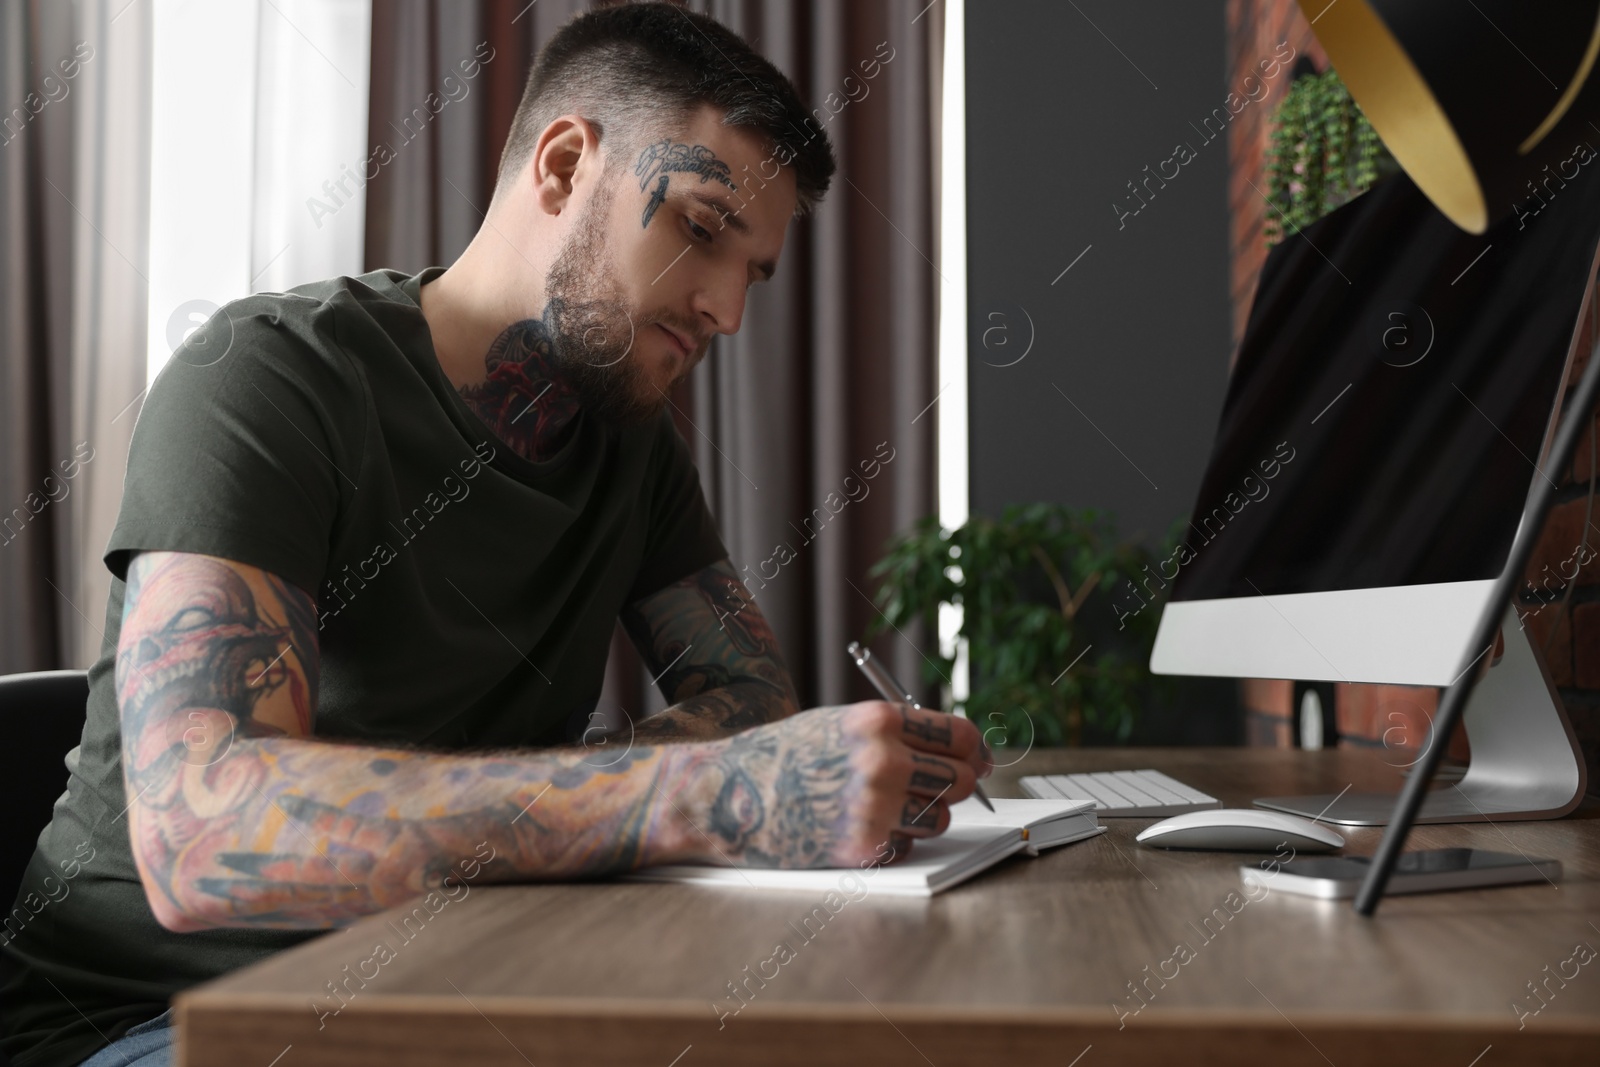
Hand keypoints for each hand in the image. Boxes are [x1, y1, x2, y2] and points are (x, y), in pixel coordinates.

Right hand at [658, 700, 992, 868]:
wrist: (725, 793)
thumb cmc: (781, 757)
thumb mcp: (838, 724)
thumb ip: (894, 733)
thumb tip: (957, 750)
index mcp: (877, 722)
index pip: (959, 735)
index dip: (975, 750)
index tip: (979, 759)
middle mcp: (881, 762)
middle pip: (960, 780)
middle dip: (955, 785)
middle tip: (937, 788)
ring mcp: (873, 808)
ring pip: (938, 819)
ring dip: (922, 817)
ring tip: (882, 807)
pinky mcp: (862, 849)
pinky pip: (907, 847)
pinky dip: (893, 842)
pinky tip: (857, 828)